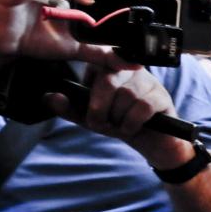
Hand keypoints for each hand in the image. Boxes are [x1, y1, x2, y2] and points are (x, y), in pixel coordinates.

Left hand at [45, 56, 188, 164]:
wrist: (150, 143)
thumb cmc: (120, 124)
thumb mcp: (91, 118)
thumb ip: (70, 108)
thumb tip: (49, 98)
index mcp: (111, 68)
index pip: (95, 68)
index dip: (91, 94)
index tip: (93, 110)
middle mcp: (130, 69)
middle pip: (108, 81)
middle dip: (100, 108)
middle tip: (101, 124)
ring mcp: (148, 82)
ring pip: (125, 96)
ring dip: (118, 119)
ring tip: (120, 126)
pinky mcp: (161, 96)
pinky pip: (142, 106)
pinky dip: (131, 123)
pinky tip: (133, 128)